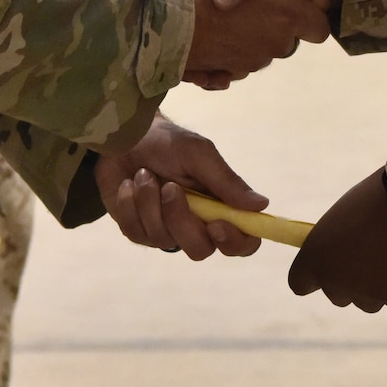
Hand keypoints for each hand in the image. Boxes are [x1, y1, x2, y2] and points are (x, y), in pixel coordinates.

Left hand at [95, 114, 265, 258]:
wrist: (125, 136)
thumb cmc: (167, 142)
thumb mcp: (198, 154)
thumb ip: (226, 181)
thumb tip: (262, 204)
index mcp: (219, 207)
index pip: (242, 242)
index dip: (235, 242)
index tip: (217, 224)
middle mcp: (196, 225)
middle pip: (200, 250)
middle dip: (181, 220)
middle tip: (169, 188)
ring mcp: (165, 231)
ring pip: (164, 239)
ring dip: (150, 203)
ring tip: (144, 174)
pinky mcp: (138, 230)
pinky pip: (136, 232)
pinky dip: (130, 204)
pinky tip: (129, 184)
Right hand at [183, 0, 329, 86]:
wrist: (158, 24)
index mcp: (288, 17)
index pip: (319, 27)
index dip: (303, 11)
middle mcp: (275, 46)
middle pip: (286, 37)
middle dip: (271, 21)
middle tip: (243, 0)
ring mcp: (249, 63)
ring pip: (257, 49)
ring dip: (245, 35)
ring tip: (219, 14)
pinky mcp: (224, 74)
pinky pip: (232, 64)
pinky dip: (224, 52)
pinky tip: (207, 34)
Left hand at [288, 168, 386, 310]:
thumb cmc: (374, 198)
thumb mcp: (340, 217)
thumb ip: (334, 244)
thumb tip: (339, 259)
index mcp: (315, 257)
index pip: (299, 283)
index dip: (313, 277)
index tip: (325, 269)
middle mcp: (336, 281)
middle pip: (336, 295)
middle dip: (348, 282)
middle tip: (366, 258)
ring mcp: (367, 293)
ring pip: (368, 302)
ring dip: (377, 287)